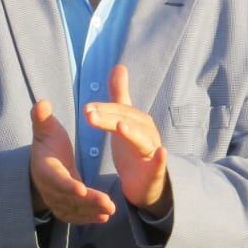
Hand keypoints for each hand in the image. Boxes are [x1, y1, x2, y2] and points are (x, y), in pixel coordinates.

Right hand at [30, 99, 114, 224]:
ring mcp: (55, 201)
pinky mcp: (63, 209)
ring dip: (92, 211)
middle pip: (69, 198)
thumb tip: (41, 102)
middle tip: (108, 203)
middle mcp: (49, 188)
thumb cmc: (48, 145)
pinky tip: (104, 216)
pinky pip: (75, 216)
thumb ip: (43, 119)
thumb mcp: (46, 130)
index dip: (68, 185)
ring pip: (74, 209)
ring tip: (111, 209)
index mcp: (45, 169)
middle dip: (88, 202)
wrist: (41, 166)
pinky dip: (88, 218)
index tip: (82, 188)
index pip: (56, 179)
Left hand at [85, 65, 169, 216]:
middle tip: (89, 115)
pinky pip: (159, 163)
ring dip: (131, 133)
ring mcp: (153, 150)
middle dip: (109, 118)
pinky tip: (162, 152)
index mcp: (138, 120)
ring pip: (141, 140)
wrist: (145, 182)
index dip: (104, 109)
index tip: (85, 109)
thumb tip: (119, 66)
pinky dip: (161, 158)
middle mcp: (147, 132)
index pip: (119, 111)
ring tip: (120, 126)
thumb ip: (121, 94)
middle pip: (128, 122)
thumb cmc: (133, 147)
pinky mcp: (156, 170)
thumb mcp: (124, 119)